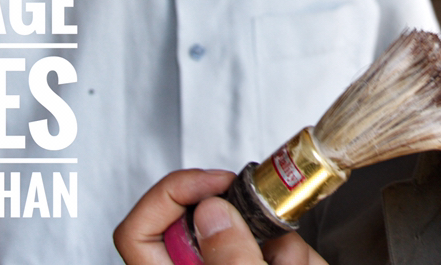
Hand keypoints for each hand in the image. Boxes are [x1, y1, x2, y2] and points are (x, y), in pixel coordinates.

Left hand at [113, 169, 327, 264]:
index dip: (174, 194)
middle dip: (253, 223)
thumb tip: (213, 212)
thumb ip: (230, 259)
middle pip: (208, 224)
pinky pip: (282, 252)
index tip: (217, 183)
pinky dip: (302, 259)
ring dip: (288, 248)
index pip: (138, 230)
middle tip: (272, 230)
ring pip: (254, 238)